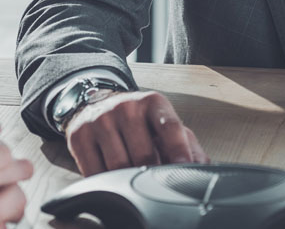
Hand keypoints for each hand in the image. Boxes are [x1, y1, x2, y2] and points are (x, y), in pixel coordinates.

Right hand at [65, 90, 208, 175]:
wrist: (95, 103)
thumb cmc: (136, 120)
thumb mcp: (161, 123)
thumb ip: (187, 144)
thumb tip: (205, 168)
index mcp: (152, 102)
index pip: (170, 127)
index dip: (179, 151)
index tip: (184, 169)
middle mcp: (126, 107)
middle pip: (144, 154)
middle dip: (151, 173)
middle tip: (154, 181)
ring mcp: (101, 121)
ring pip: (118, 166)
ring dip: (128, 180)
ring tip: (133, 180)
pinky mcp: (79, 136)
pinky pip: (95, 171)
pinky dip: (106, 182)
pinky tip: (112, 179)